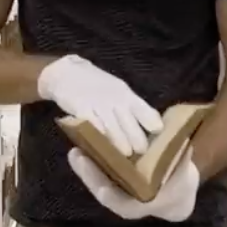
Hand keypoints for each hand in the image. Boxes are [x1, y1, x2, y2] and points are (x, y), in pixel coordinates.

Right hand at [38, 54, 163, 154]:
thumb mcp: (117, 91)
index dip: (151, 120)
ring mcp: (98, 104)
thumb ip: (131, 107)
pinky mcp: (81, 109)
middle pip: (129, 121)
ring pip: (112, 126)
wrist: (66, 72)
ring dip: (120, 141)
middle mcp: (115, 99)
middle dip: (136, 138)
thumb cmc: (96, 85)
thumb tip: (150, 126)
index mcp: (126, 94)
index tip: (159, 132)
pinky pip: (92, 124)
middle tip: (142, 153)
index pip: (143, 108)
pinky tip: (102, 146)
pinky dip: (99, 135)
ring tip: (126, 155)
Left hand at [68, 147, 199, 221]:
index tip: (103, 189)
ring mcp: (117, 187)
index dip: (112, 196)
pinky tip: (83, 140)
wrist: (176, 191)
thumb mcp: (184, 180)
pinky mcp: (114, 175)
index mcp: (139, 205)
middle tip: (77, 156)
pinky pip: (100, 168)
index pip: (121, 204)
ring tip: (75, 146)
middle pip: (102, 189)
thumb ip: (182, 166)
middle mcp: (124, 197)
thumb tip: (184, 148)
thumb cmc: (179, 188)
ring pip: (97, 178)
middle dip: (89, 174)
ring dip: (85, 164)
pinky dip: (92, 156)